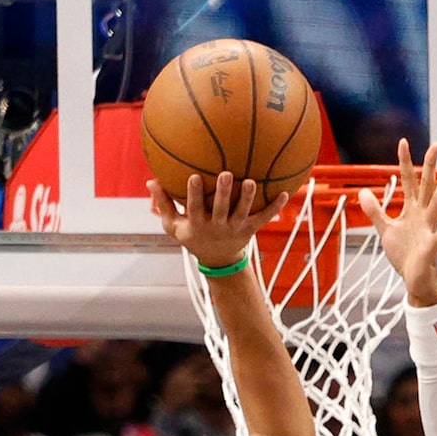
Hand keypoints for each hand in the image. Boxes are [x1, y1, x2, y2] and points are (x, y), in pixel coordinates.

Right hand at [149, 169, 290, 277]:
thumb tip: (150, 180)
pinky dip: (275, 208)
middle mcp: (218, 227)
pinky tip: (286, 193)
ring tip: (251, 181)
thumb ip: (163, 204)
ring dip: (248, 198)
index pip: (194, 208)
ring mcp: (235, 229)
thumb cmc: (193, 236)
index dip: (194, 194)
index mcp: (198, 224)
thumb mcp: (174, 226)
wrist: (218, 261)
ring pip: (243, 213)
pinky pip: (264, 218)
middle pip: (222, 209)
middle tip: (227, 174)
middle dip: (224, 193)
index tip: (194, 176)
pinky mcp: (250, 229)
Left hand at [354, 140, 436, 307]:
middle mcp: (423, 215)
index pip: (409, 181)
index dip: (405, 162)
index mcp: (412, 209)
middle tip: (436, 144)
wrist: (415, 280)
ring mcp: (429, 229)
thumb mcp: (386, 230)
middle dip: (431, 166)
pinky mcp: (431, 248)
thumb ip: (375, 211)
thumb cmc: (404, 254)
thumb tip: (362, 193)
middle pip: (427, 186)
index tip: (403, 142)